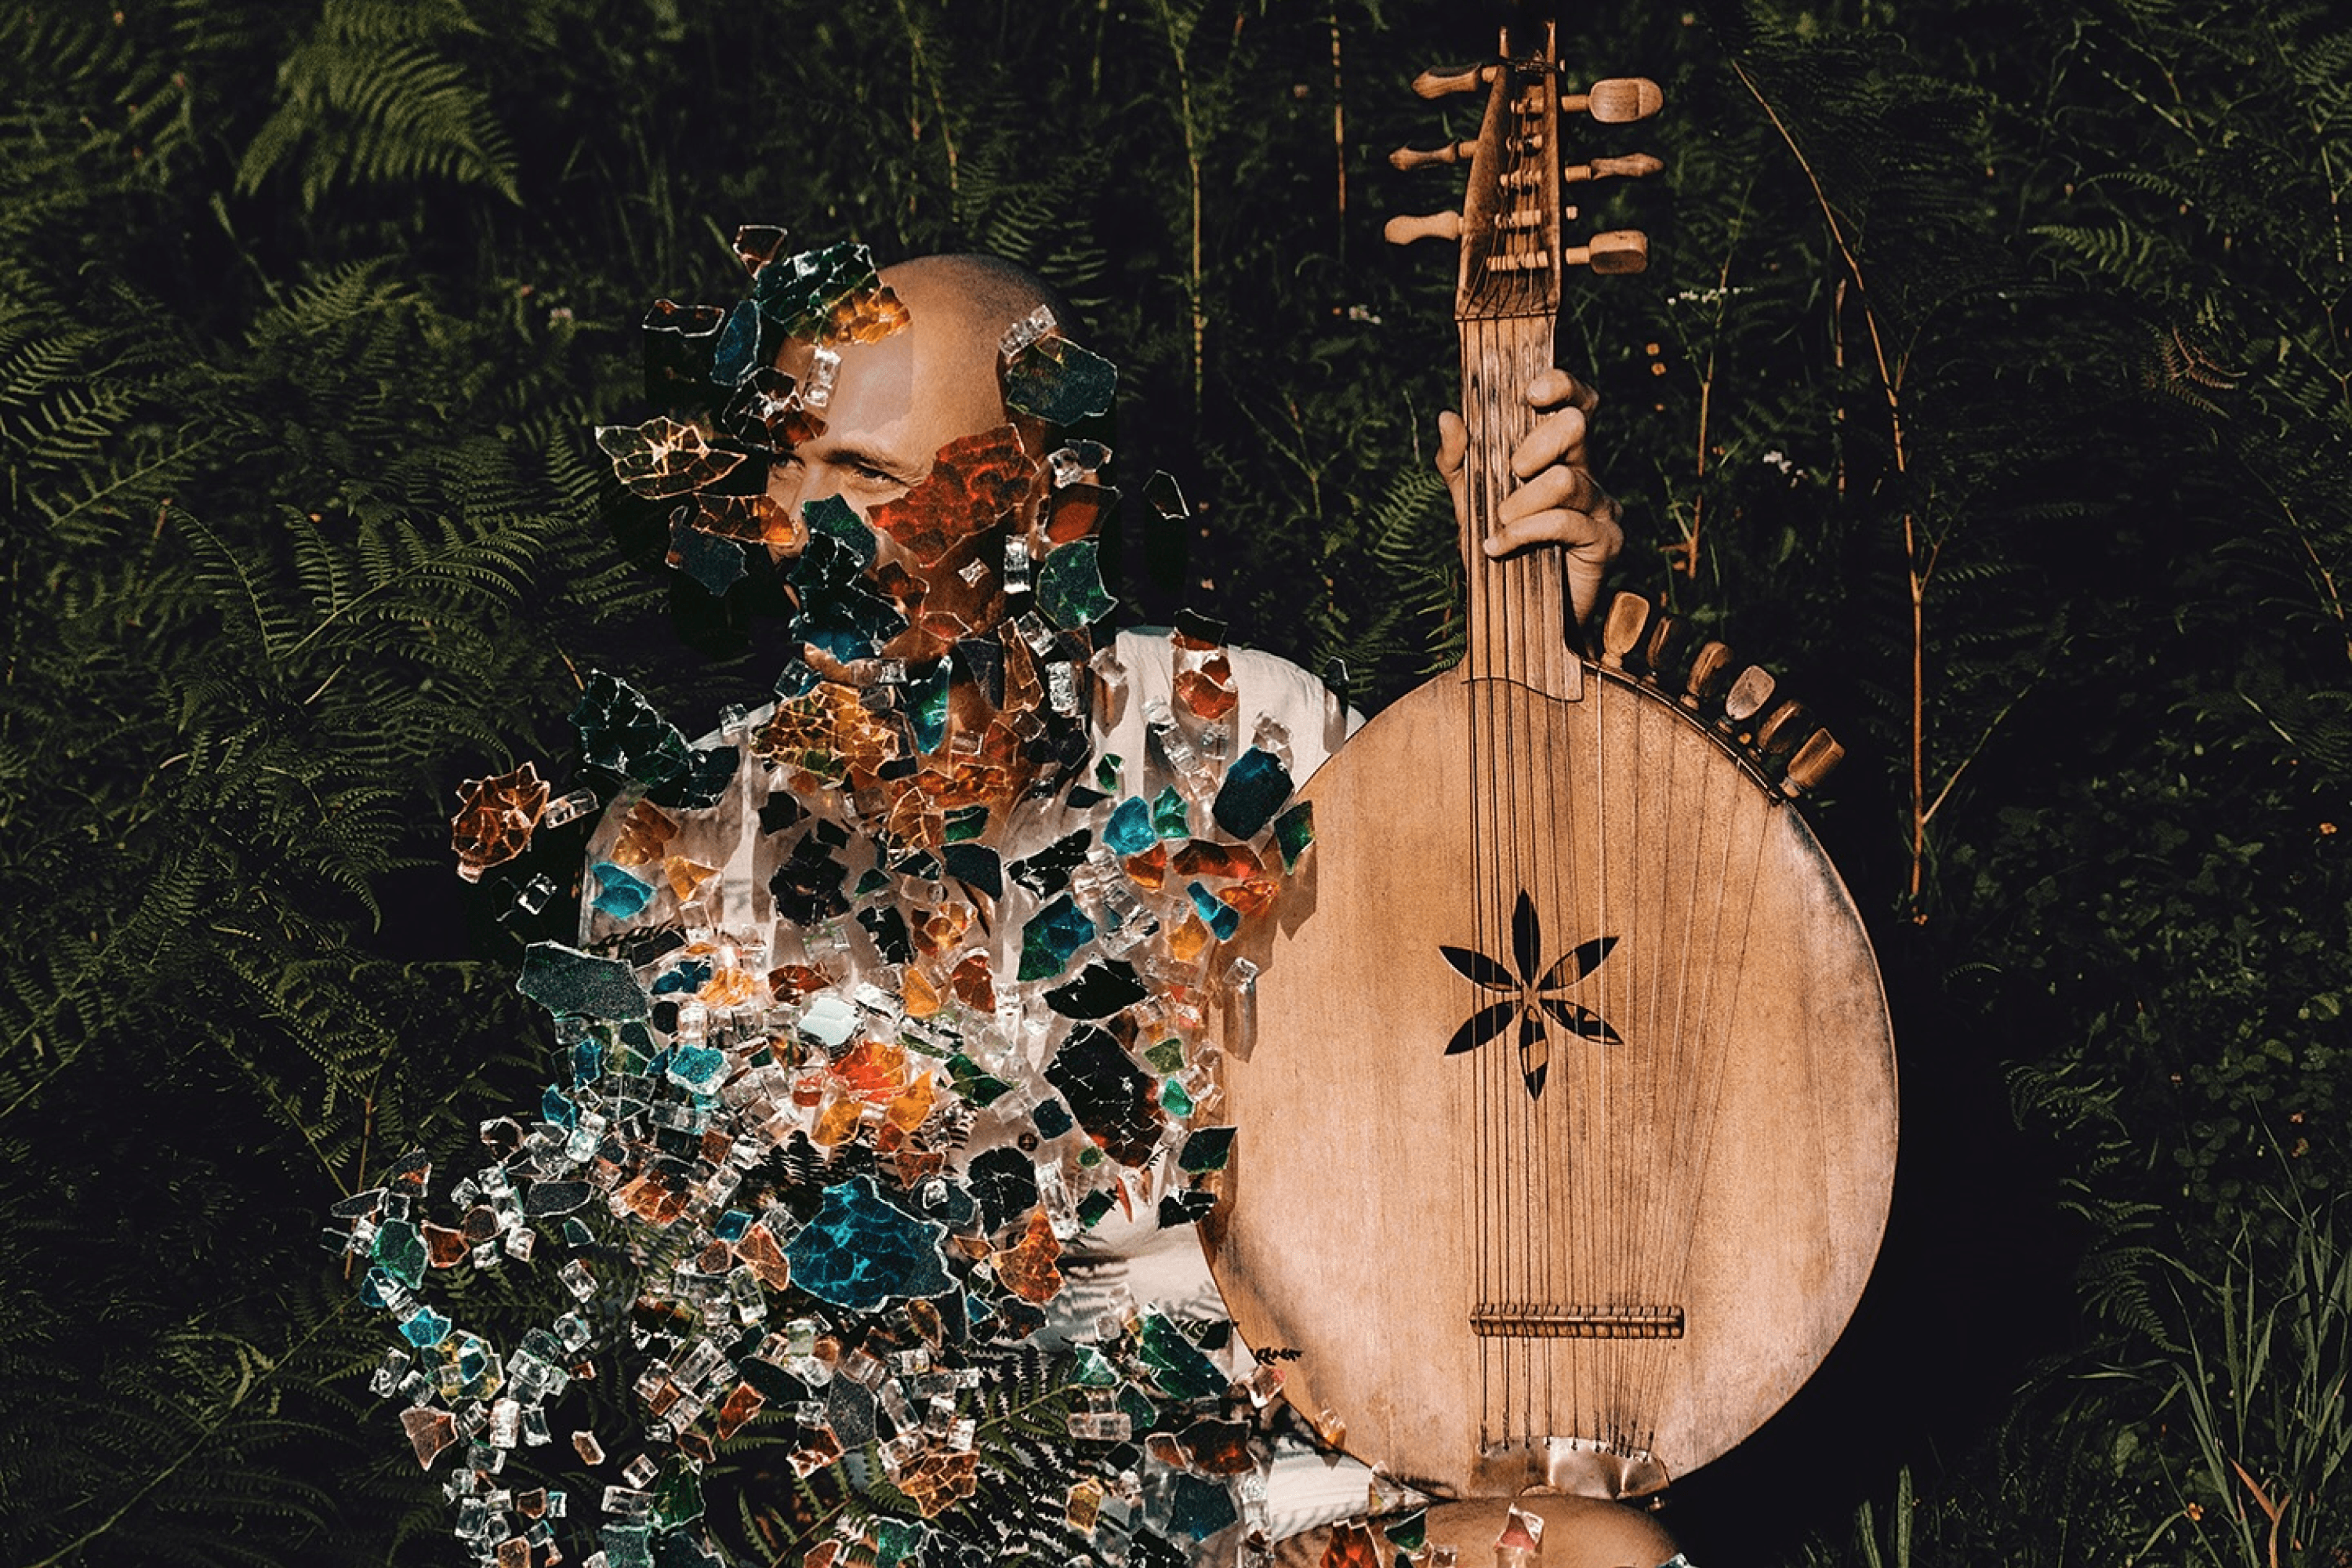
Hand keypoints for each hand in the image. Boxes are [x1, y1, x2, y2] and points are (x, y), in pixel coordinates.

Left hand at [1437, 366, 1623, 624]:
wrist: (1519, 618)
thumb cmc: (1501, 554)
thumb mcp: (1469, 506)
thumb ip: (1458, 463)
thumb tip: (1449, 416)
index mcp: (1560, 456)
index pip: (1576, 403)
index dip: (1561, 385)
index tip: (1530, 392)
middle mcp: (1586, 473)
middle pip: (1576, 426)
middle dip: (1534, 444)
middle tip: (1511, 472)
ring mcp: (1601, 507)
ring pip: (1565, 479)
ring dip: (1520, 502)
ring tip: (1499, 524)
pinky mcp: (1607, 541)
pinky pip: (1564, 522)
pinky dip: (1524, 533)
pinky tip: (1499, 547)